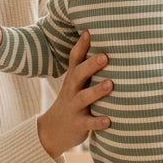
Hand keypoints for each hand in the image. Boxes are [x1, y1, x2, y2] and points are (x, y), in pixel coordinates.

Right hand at [36, 31, 111, 159]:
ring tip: (110, 84)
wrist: (53, 131)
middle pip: (78, 75)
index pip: (75, 59)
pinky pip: (88, 123)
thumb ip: (88, 68)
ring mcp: (73, 108)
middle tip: (105, 56)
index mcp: (73, 79)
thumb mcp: (76, 84)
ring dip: (96, 91)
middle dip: (91, 65)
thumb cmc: (73, 101)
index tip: (89, 30)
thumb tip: (109, 46)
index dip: (81, 45)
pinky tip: (109, 121)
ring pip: (83, 98)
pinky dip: (98, 122)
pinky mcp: (78, 125)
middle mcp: (71, 91)